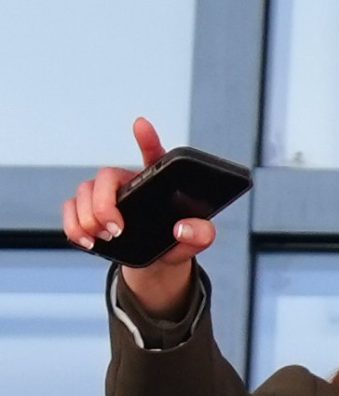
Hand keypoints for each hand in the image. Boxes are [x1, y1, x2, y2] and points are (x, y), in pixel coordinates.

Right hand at [61, 117, 214, 317]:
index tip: (142, 125)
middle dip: (104, 205)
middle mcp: (128, 182)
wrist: (159, 260)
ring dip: (88, 218)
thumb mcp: (197, 238)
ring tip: (107, 237)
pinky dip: (74, 227)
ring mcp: (105, 195)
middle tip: (117, 230)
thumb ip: (201, 233)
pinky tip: (87, 241)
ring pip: (84, 192)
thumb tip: (182, 229)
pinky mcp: (89, 211)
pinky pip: (70, 209)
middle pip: (105, 177)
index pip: (154, 155)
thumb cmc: (178, 240)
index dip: (147, 140)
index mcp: (158, 182)